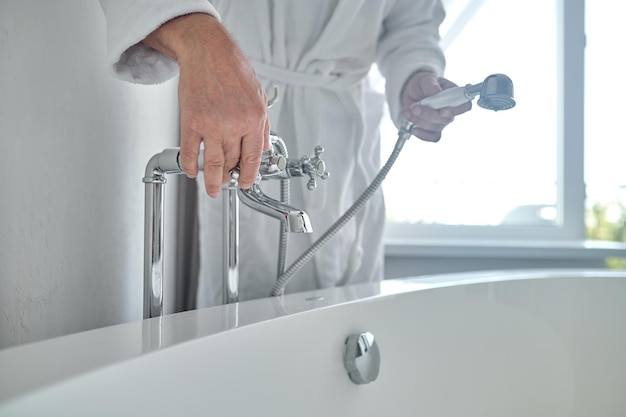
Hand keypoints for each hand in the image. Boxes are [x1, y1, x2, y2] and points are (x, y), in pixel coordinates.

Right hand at [143, 13, 269, 196]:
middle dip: (230, 176)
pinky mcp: (191, 121)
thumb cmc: (233, 69)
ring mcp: (212, 124)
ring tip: (213, 190)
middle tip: (227, 183)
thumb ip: (262, 126)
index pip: (253, 158)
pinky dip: (190, 165)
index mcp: (254, 119)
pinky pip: (190, 152)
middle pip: (232, 162)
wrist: (207, 50)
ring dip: (212, 181)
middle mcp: (234, 124)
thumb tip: (264, 150)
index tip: (245, 184)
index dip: (249, 176)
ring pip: (213, 164)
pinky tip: (192, 171)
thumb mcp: (259, 97)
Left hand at [400, 71, 470, 141]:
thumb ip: (430, 83)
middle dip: (428, 115)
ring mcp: (442, 121)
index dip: (457, 110)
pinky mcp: (433, 129)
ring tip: (408, 111)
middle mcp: (451, 110)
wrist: (412, 94)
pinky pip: (432, 137)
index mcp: (454, 95)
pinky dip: (422, 135)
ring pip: (435, 127)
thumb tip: (436, 91)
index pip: (465, 105)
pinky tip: (413, 129)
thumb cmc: (422, 85)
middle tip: (414, 108)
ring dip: (419, 121)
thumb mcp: (424, 79)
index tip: (443, 111)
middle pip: (447, 119)